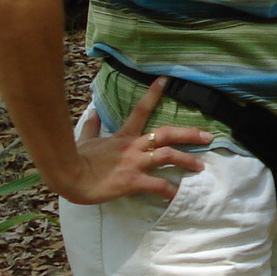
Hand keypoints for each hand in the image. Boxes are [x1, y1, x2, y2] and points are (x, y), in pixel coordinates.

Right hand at [55, 76, 212, 204]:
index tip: (166, 80)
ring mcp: (135, 163)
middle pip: (167, 134)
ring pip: (168, 157)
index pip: (141, 110)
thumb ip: (92, 126)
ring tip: (200, 166)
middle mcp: (134, 146)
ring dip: (187, 160)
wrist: (69, 177)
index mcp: (123, 136)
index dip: (153, 94)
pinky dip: (170, 191)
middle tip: (207, 136)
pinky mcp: (133, 181)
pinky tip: (178, 195)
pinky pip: (157, 185)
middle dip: (189, 134)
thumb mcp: (85, 139)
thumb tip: (93, 110)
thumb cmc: (77, 159)